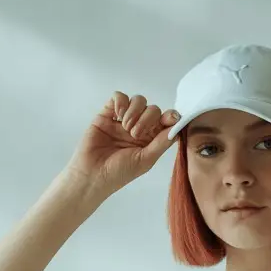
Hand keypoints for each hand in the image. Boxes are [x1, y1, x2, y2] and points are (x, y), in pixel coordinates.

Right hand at [64, 92, 180, 195]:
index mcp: (150, 140)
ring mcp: (123, 120)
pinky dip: (121, 102)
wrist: (93, 174)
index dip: (170, 117)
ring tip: (126, 128)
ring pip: (138, 101)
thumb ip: (162, 143)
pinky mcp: (107, 113)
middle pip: (152, 109)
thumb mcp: (146, 160)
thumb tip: (177, 127)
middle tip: (135, 134)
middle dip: (147, 118)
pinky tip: (118, 115)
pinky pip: (119, 97)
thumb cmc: (120, 172)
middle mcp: (139, 128)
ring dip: (134, 112)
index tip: (171, 118)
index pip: (165, 122)